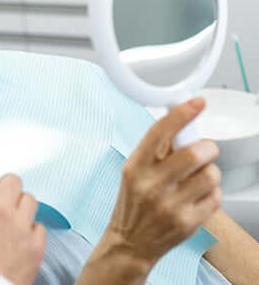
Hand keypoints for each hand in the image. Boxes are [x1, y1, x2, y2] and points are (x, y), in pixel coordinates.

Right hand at [102, 98, 220, 269]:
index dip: (181, 114)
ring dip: (211, 171)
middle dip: (207, 147)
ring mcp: (170, 205)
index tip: (197, 102)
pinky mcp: (187, 223)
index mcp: (136, 166)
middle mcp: (151, 185)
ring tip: (200, 176)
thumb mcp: (134, 170)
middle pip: (194, 153)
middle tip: (205, 149)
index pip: (159, 132)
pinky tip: (198, 195)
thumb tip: (179, 119)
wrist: (130, 242)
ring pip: (210, 174)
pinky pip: (215, 197)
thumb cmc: (133, 201)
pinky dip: (212, 192)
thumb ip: (156, 148)